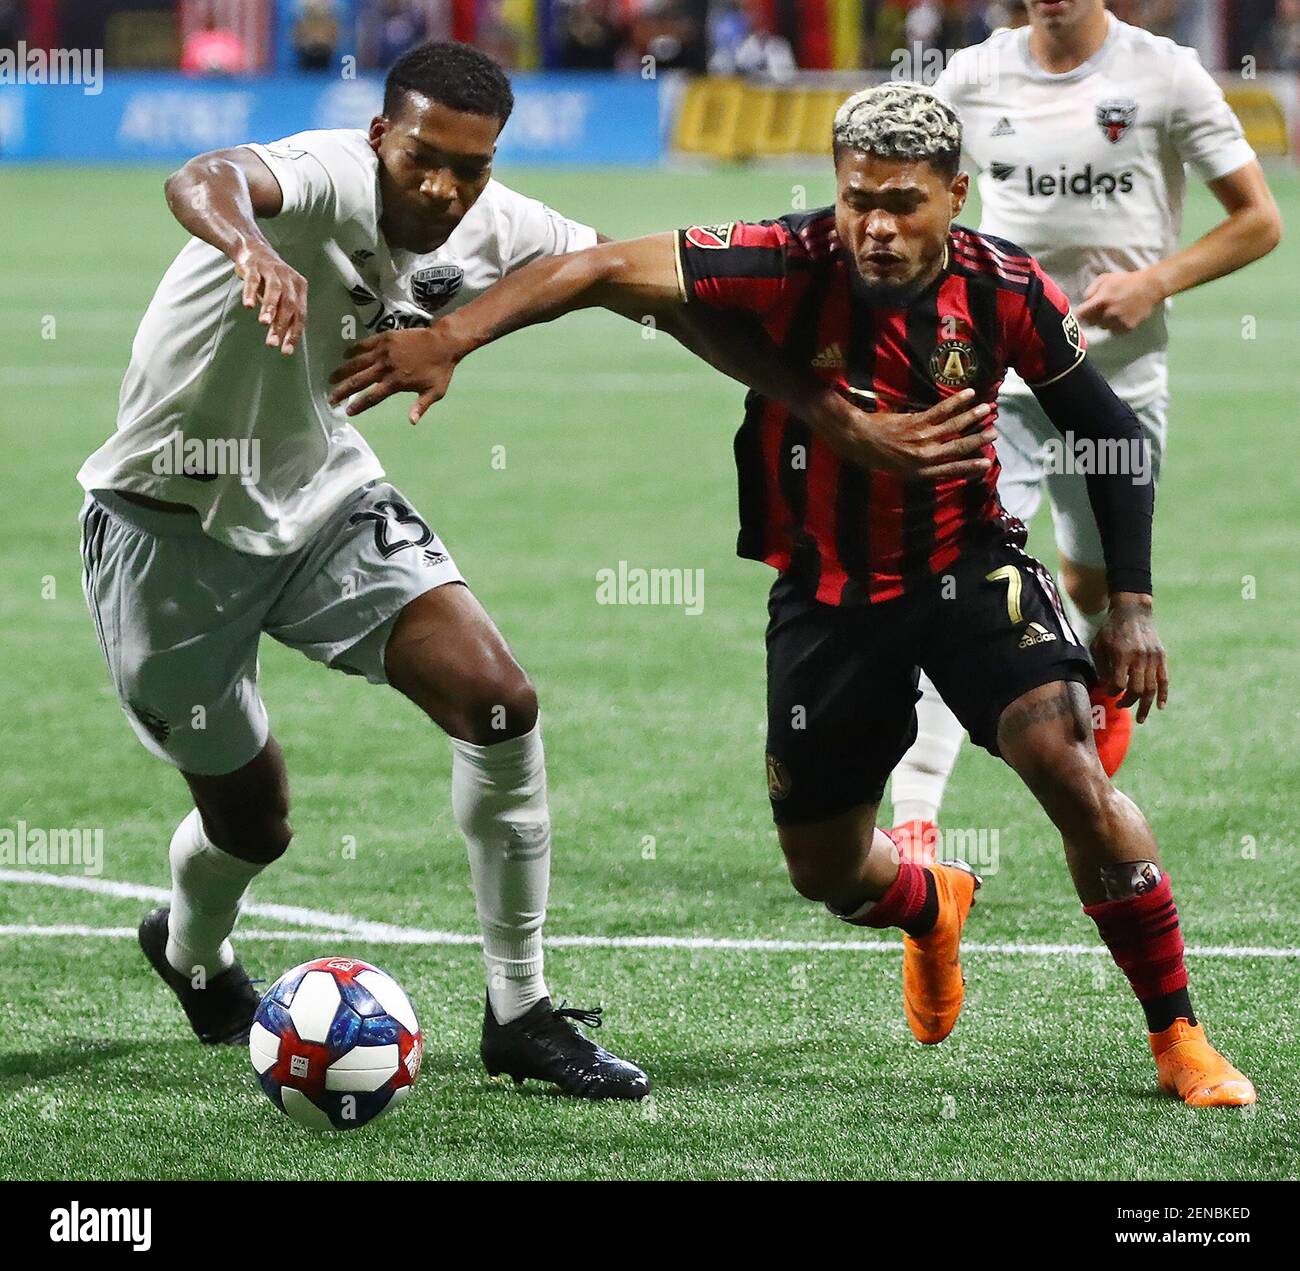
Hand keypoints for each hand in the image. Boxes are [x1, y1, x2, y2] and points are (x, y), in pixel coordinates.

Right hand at [234, 243, 307, 355]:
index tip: (286, 350)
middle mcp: (289, 278)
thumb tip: (284, 340)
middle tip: (273, 342)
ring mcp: (272, 270)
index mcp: (299, 288)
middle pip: (288, 305)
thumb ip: (283, 315)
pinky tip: (249, 305)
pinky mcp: (254, 265)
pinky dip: (251, 292)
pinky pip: (253, 279)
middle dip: (281, 325)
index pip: (300, 314)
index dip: (294, 333)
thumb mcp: (280, 296)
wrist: (253, 248)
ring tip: (264, 323)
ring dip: (269, 308)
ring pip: (274, 291)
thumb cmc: (269, 279)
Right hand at [328, 326, 462, 422]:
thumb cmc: (440, 370)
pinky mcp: (384, 338)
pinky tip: (344, 355)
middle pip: (358, 381)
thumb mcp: (435, 392)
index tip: (347, 411)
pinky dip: (353, 350)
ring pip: (357, 362)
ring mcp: (383, 351)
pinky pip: (364, 344)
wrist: (443, 342)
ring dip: (342, 371)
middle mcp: (386, 367)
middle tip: (330, 398)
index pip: (372, 397)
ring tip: (331, 378)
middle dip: (342, 390)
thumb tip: (412, 422)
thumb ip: (421, 406)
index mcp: (396, 382)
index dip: (359, 405)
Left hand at [806, 387, 996, 480]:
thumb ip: (916, 466)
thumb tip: (934, 461)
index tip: (985, 463)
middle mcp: (922, 457)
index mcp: (917, 472)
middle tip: (994, 433)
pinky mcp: (914, 422)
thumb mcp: (895, 468)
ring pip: (952, 427)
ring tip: (988, 410)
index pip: (949, 469)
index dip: (968, 467)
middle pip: (956, 448)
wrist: (856, 439)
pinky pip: (940, 411)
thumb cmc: (873, 454)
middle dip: (976, 440)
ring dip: (971, 417)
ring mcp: (919, 439)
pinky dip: (956, 402)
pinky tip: (968, 395)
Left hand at [1075, 269, 1165, 334]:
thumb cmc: (1125, 280)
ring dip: (1103, 322)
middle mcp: (1108, 314)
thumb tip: (1084, 302)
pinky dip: (1114, 326)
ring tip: (1111, 312)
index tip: (1083, 312)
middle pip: (1091, 323)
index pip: (1081, 314)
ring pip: (1102, 327)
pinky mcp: (1127, 328)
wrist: (1149, 287)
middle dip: (1092, 317)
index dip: (1081, 313)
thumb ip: (1091, 290)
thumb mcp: (1105, 278)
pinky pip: (1114, 331)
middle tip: (1099, 310)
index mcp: (1101, 300)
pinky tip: (1120, 316)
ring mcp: (1118, 322)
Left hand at [1091, 593, 1168, 722]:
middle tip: (1121, 706)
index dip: (1112, 691)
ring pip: (1152, 688)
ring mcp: (1153, 658)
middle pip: (1137, 690)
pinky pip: (1164, 680)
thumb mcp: (1099, 645)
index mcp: (1122, 654)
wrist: (1133, 611)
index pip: (1118, 683)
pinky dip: (1163, 695)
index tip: (1108, 692)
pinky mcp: (1162, 657)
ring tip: (1141, 719)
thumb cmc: (1111, 629)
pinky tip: (1159, 707)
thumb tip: (1106, 688)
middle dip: (1128, 701)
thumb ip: (1102, 666)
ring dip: (1146, 706)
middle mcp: (1140, 658)